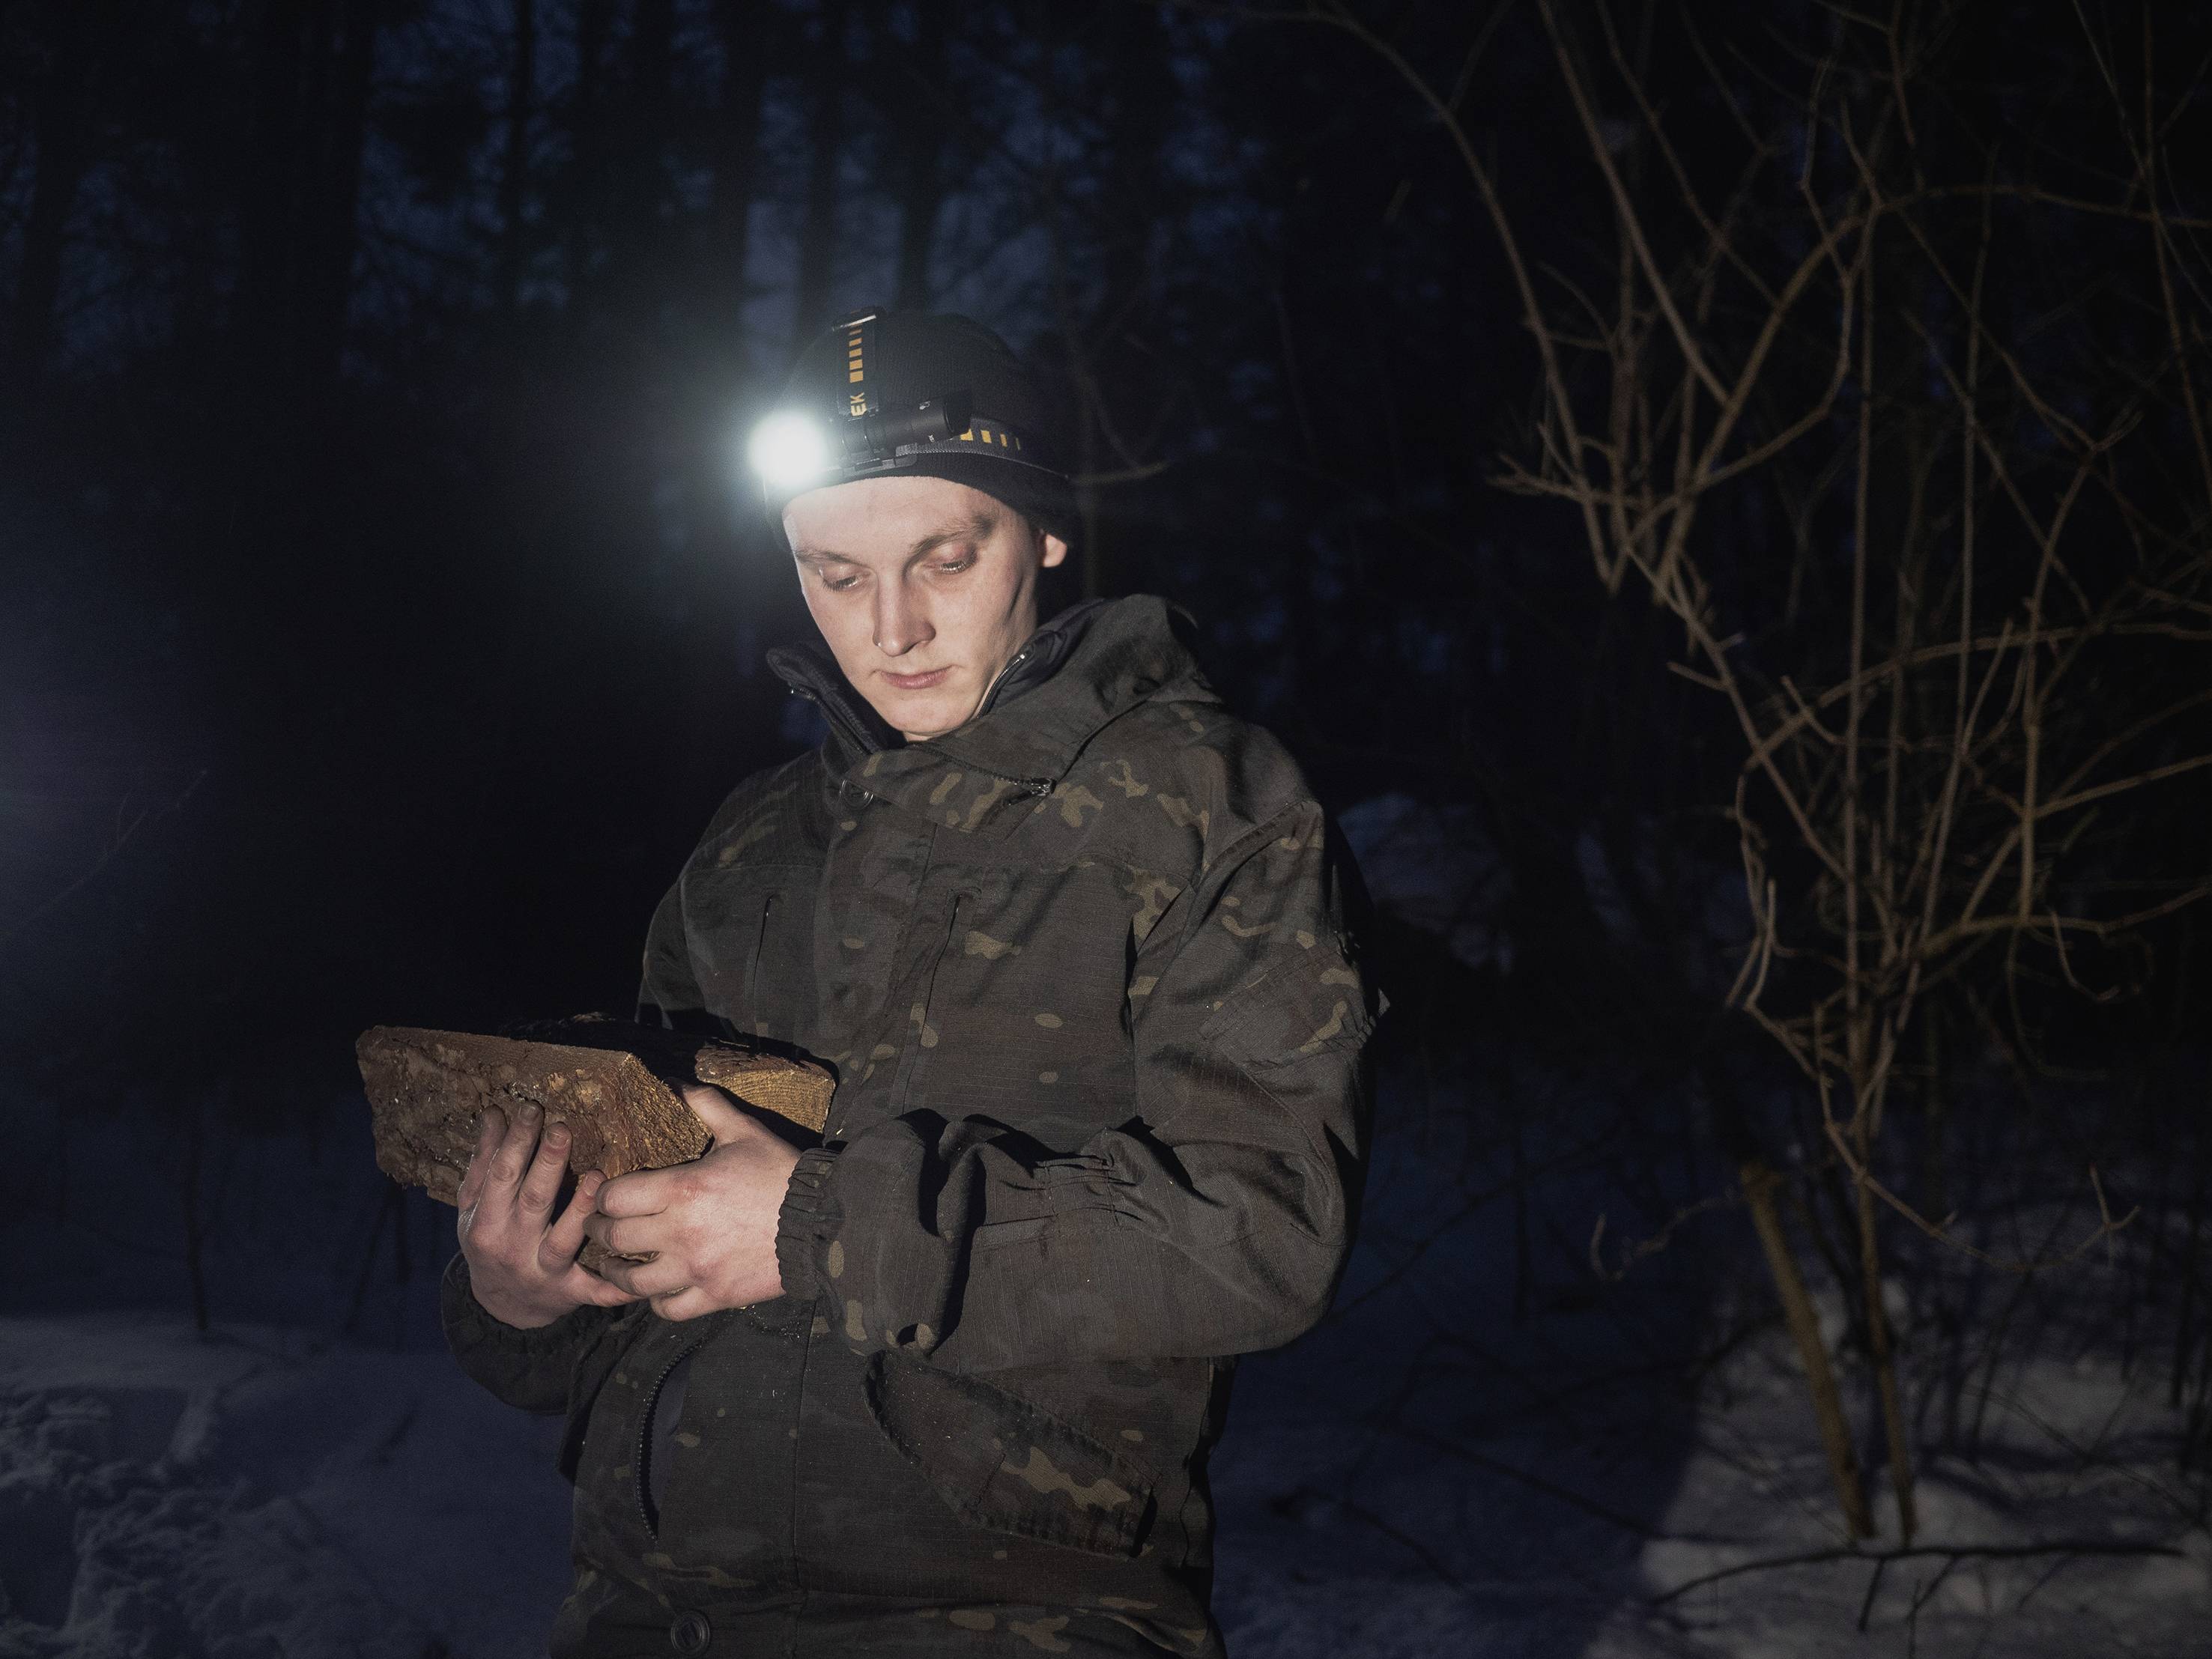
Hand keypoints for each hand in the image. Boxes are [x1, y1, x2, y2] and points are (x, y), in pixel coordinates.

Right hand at [456, 1103, 640, 1328]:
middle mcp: (513, 1246)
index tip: (532, 1109)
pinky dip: (615, 1285)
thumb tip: (494, 1114)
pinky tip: (636, 1275)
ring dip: (581, 1209)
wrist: (502, 1306)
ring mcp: (542, 1271)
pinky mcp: (570, 1292)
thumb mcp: (476, 1206)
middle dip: (548, 1163)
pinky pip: (595, 1289)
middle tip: (562, 1128)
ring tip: (597, 1175)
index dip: (516, 1142)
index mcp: (487, 1221)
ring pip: (563, 1239)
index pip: (502, 1174)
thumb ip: (485, 1162)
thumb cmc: (491, 1241)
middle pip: (533, 1200)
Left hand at [585, 1086, 800, 1320]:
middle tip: (599, 1227)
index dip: (602, 1197)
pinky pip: (669, 1309)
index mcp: (682, 1188)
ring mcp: (695, 1268)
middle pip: (615, 1237)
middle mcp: (680, 1232)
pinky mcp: (714, 1295)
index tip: (604, 1198)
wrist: (821, 1221)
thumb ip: (706, 1105)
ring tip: (614, 1265)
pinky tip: (657, 1293)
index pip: (615, 1197)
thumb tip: (676, 1081)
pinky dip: (657, 1302)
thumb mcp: (743, 1131)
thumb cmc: (780, 1173)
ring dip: (616, 1273)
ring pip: (633, 1281)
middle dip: (599, 1231)